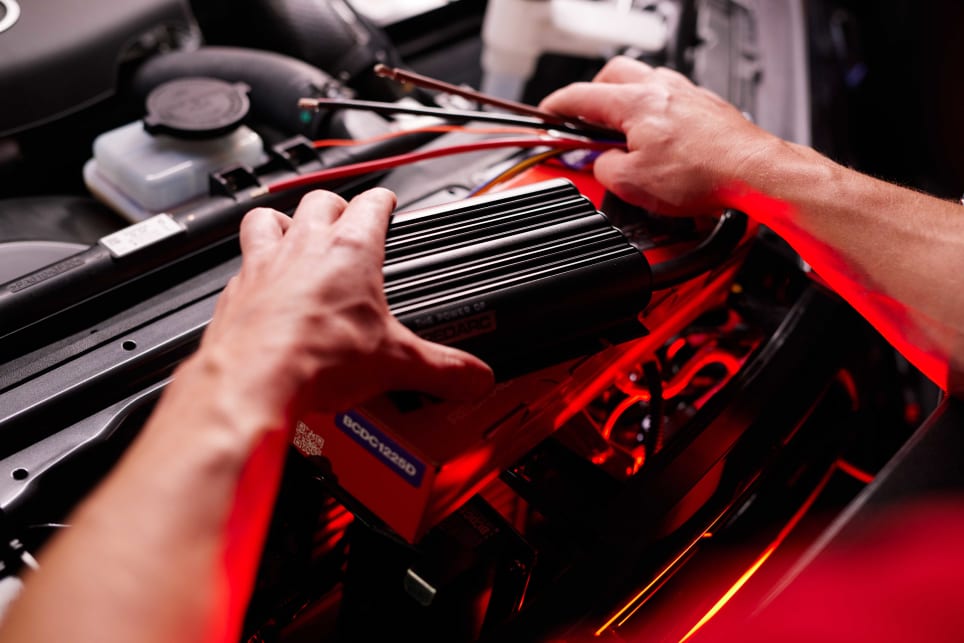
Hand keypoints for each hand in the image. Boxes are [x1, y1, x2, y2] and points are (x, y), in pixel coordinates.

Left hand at [200, 187, 493, 420]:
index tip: (389, 204)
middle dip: (337, 206)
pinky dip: (253, 270)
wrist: (254, 378)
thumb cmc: (315, 356)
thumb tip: (475, 377)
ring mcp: (265, 264)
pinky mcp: (237, 291)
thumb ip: (444, 369)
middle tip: (347, 221)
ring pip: (269, 218)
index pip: (373, 202)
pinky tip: (263, 288)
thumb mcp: (397, 364)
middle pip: (320, 200)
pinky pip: (242, 265)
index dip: (385, 200)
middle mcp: (303, 246)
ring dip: (283, 222)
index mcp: (350, 250)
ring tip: (295, 235)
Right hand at [540, 56, 779, 215]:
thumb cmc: (703, 174)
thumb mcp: (632, 184)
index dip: (556, 107)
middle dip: (593, 94)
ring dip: (628, 101)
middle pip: (614, 74)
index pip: (580, 97)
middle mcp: (662, 89)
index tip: (547, 114)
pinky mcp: (708, 108)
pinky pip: (672, 99)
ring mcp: (688, 94)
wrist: (751, 173)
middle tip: (586, 119)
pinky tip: (660, 139)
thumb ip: (604, 170)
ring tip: (623, 132)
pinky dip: (657, 113)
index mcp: (635, 103)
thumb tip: (602, 165)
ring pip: (646, 82)